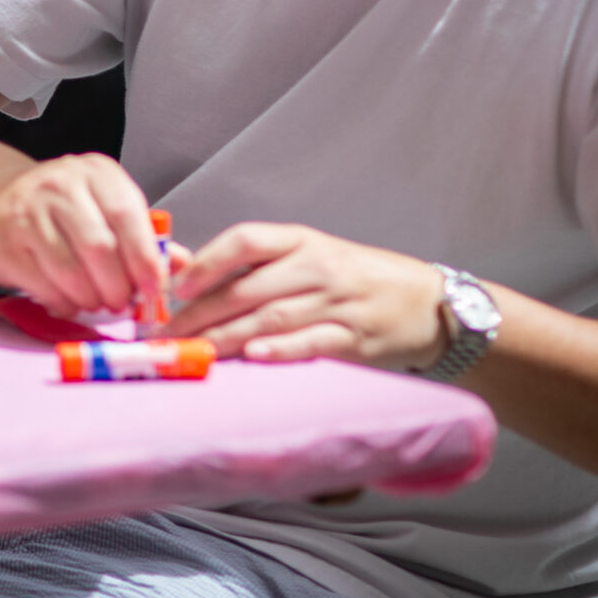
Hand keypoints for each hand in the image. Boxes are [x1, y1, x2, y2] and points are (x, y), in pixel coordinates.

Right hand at [0, 153, 164, 316]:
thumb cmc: (62, 208)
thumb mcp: (104, 206)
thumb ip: (143, 235)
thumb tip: (184, 267)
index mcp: (96, 173)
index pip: (127, 215)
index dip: (145, 259)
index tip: (154, 289)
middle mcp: (60, 185)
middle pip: (99, 247)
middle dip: (118, 286)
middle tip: (122, 303)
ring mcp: (28, 211)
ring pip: (70, 270)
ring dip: (91, 298)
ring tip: (97, 303)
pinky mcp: (5, 240)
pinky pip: (43, 284)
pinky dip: (63, 302)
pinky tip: (69, 302)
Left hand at [169, 224, 447, 370]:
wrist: (430, 304)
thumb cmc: (356, 278)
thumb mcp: (311, 256)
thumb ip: (256, 265)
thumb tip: (186, 272)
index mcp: (302, 241)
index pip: (247, 240)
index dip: (207, 262)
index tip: (175, 287)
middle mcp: (318, 267)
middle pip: (248, 288)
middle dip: (200, 314)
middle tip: (166, 335)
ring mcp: (338, 303)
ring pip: (270, 318)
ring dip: (225, 337)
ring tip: (192, 351)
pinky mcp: (356, 338)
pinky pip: (311, 343)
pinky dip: (279, 350)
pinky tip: (251, 356)